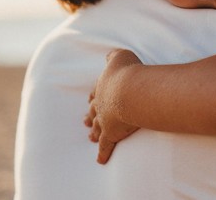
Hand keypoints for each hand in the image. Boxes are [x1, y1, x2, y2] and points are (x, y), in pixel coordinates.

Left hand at [84, 48, 142, 163]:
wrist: (130, 90)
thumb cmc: (128, 72)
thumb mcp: (120, 56)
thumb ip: (113, 56)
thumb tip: (109, 56)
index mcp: (103, 87)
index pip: (96, 92)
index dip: (94, 96)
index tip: (90, 99)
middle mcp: (101, 104)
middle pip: (93, 111)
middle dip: (89, 116)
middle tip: (85, 121)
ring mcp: (104, 120)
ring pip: (96, 128)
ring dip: (94, 132)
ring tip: (90, 137)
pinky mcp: (111, 134)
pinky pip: (105, 146)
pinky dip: (103, 153)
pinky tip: (100, 160)